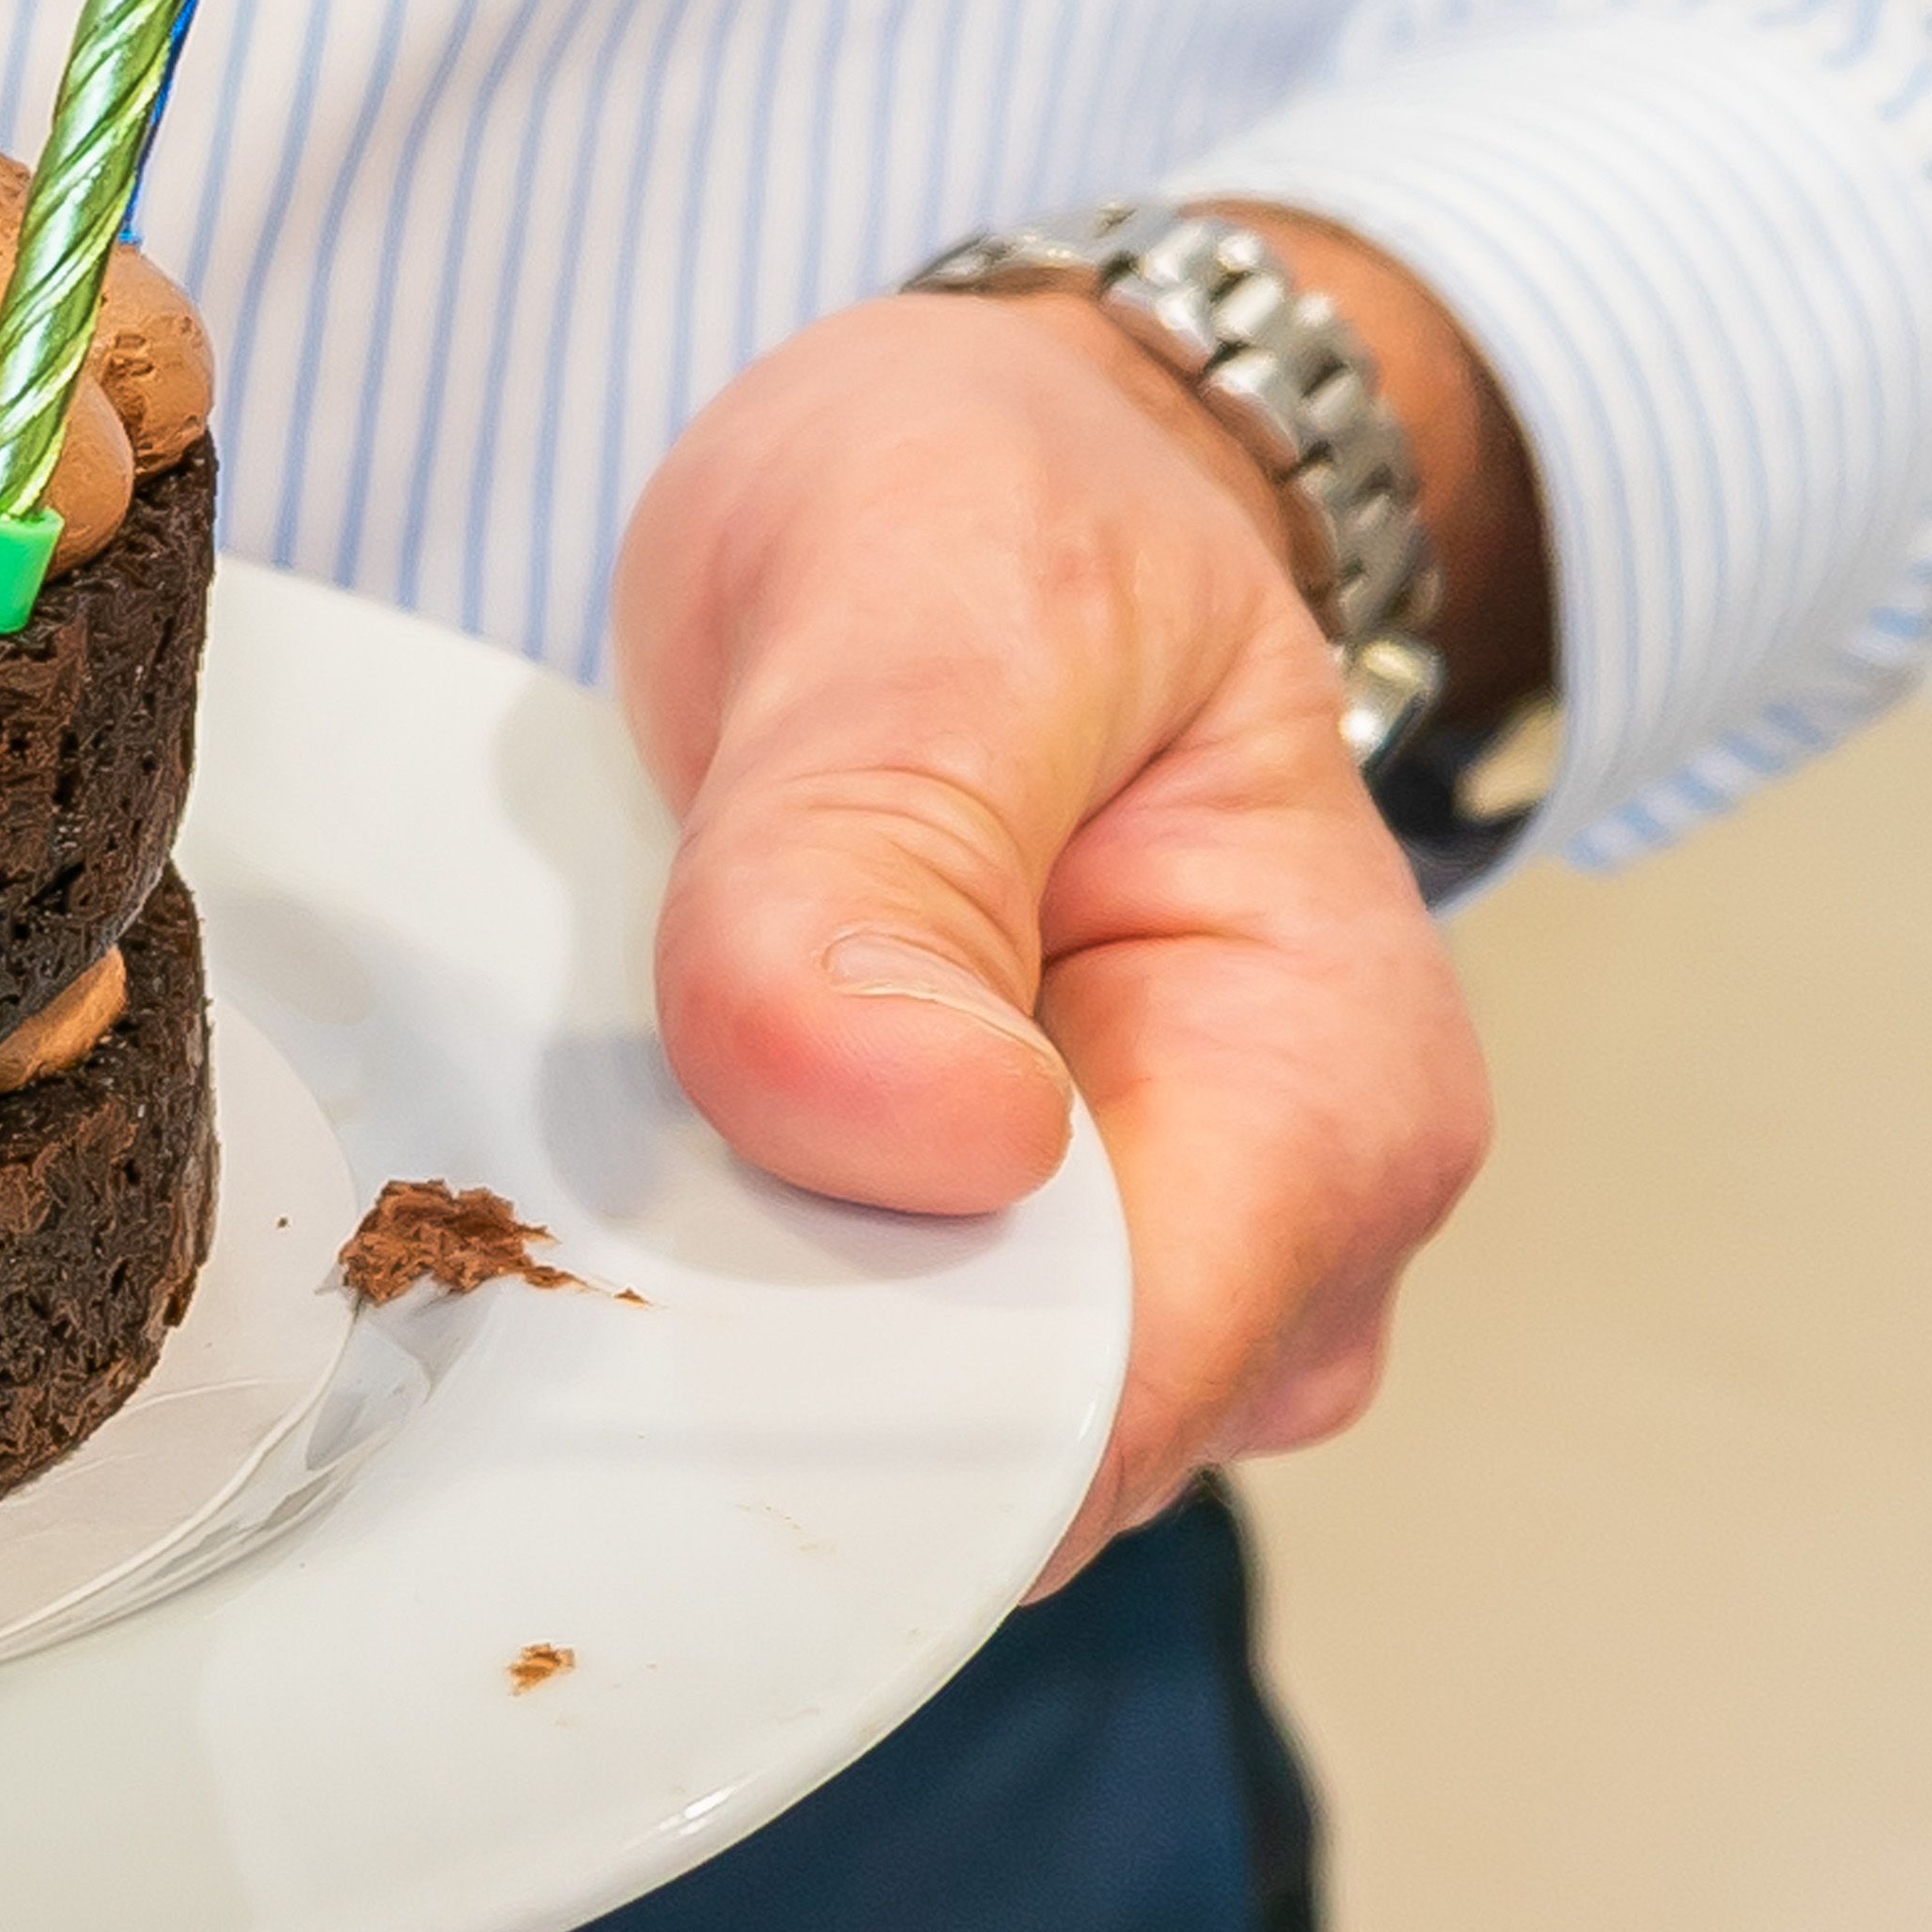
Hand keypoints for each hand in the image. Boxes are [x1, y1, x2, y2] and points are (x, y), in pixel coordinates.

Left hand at [610, 216, 1520, 1587]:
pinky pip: (843, 1362)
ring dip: (733, 1316)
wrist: (982, 479)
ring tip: (627, 1096)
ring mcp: (1154, 1275)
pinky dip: (722, 1281)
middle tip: (595, 1143)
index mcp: (1335, 1093)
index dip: (869, 1391)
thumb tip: (943, 1139)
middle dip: (779, 1358)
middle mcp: (1287, 1238)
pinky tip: (649, 1140)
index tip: (651, 1278)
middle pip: (997, 1453)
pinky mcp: (1005, 1266)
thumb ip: (885, 848)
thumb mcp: (930, 589)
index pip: (1105, 1398)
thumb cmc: (999, 511)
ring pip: (902, 1431)